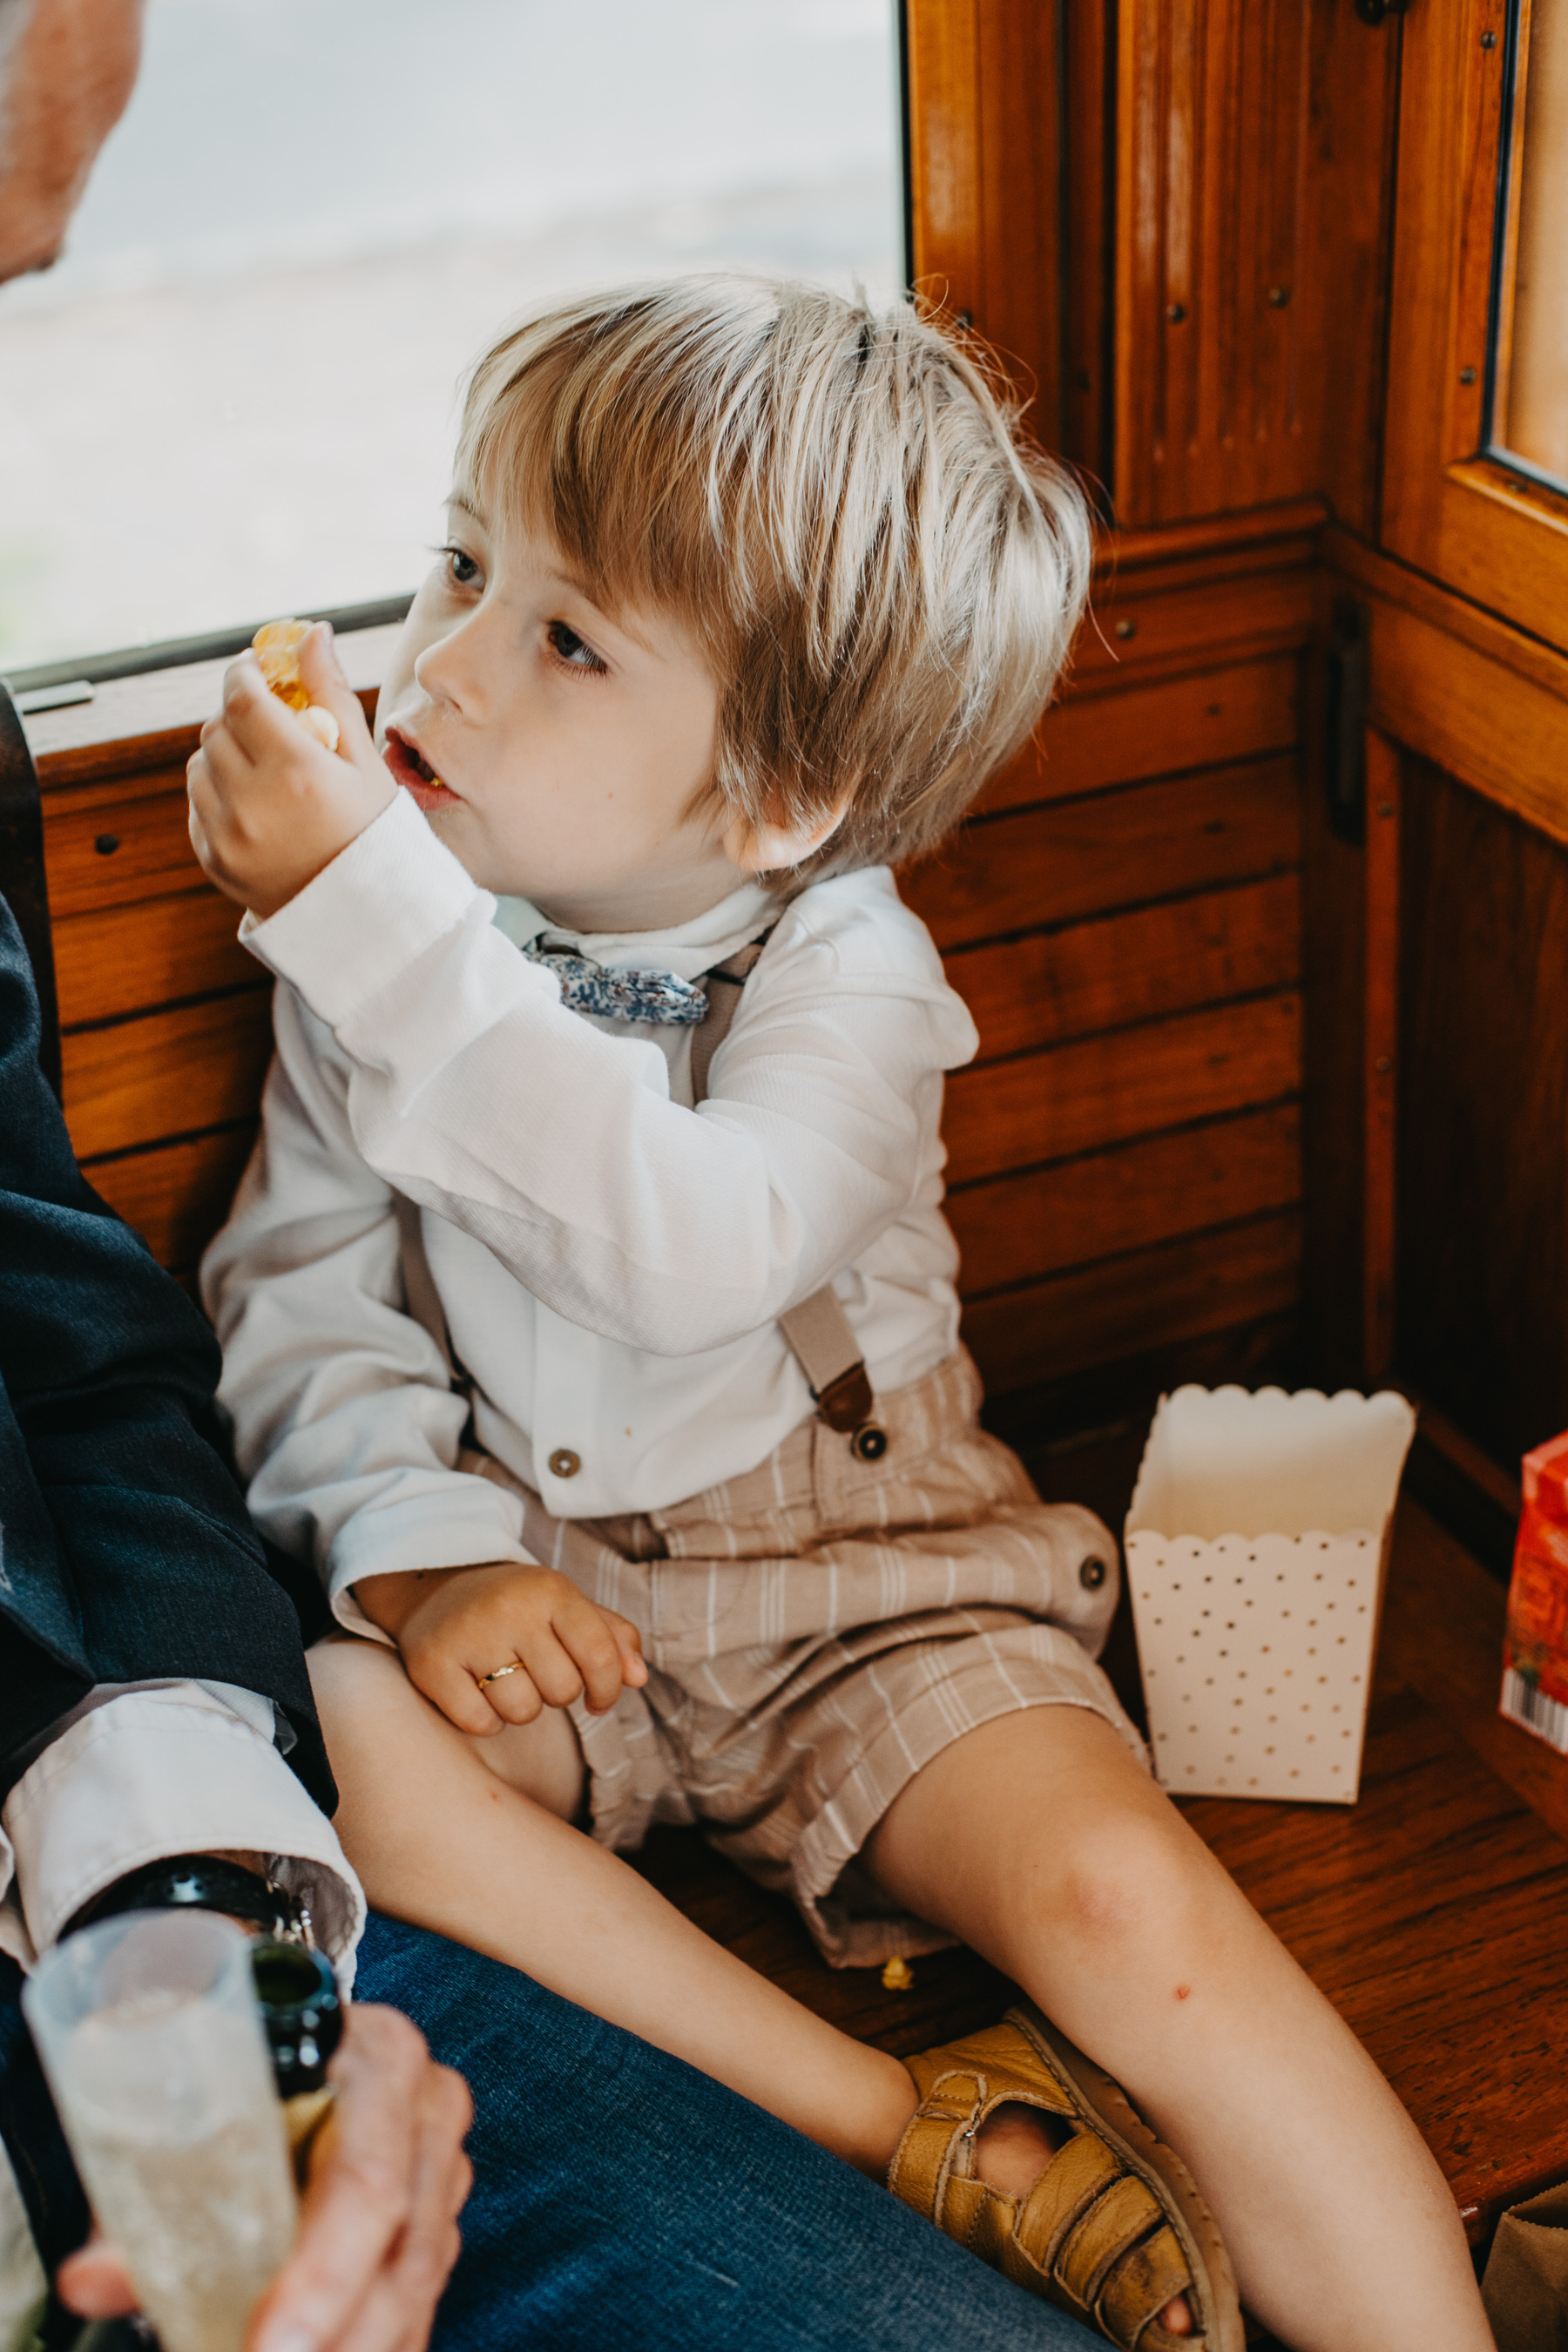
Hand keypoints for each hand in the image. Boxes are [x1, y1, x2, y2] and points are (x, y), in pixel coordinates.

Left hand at [56, 2004, 472, 2351]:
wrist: (295, 2035)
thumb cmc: (247, 2065)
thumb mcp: (200, 2101)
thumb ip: (148, 2193)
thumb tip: (89, 2279)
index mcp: (378, 2057)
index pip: (366, 2179)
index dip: (324, 2272)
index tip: (269, 2339)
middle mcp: (427, 2108)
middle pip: (404, 2250)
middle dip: (337, 2334)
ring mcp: (445, 2163)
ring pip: (418, 2285)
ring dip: (357, 2344)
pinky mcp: (444, 2213)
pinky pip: (422, 2298)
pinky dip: (378, 2341)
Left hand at [187, 623, 395, 918]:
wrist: (367, 917)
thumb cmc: (374, 833)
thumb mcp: (365, 762)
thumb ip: (332, 694)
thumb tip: (312, 634)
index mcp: (298, 773)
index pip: (242, 699)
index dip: (242, 674)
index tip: (254, 668)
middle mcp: (254, 804)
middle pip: (218, 727)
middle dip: (237, 714)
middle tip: (267, 719)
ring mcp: (228, 836)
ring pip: (201, 764)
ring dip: (224, 754)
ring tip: (263, 768)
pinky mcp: (213, 860)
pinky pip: (197, 804)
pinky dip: (218, 793)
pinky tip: (255, 804)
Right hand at [354, 1561, 647, 1735]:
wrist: (435, 1584)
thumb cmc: (516, 1606)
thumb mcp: (567, 1606)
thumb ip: (611, 1638)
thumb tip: (639, 1678)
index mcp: (552, 1589)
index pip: (601, 1656)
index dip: (608, 1689)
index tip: (598, 1698)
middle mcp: (511, 1608)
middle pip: (562, 1690)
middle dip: (556, 1693)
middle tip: (536, 1674)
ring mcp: (468, 1634)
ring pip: (522, 1711)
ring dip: (520, 1708)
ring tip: (505, 1681)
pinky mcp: (432, 1663)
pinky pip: (479, 1723)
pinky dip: (485, 1721)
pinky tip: (476, 1692)